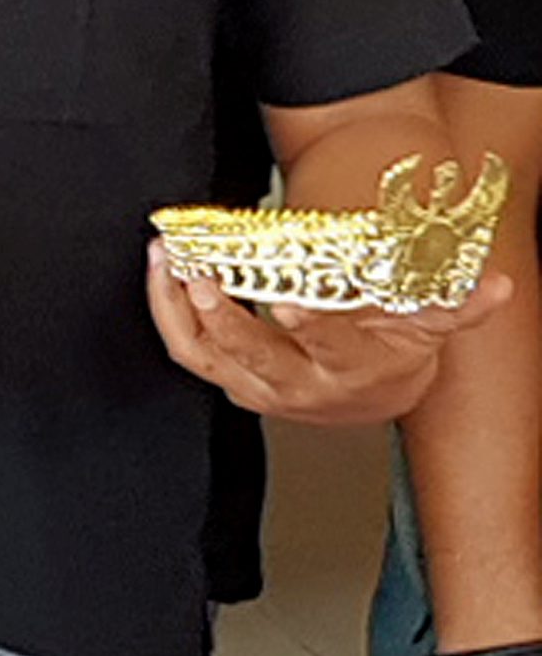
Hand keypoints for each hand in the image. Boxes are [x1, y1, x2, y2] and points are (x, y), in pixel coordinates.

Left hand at [145, 245, 510, 424]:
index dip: (312, 329)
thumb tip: (494, 284)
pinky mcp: (230, 381)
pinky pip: (188, 352)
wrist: (367, 397)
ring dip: (176, 307)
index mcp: (351, 370)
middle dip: (223, 317)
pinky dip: (168, 313)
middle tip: (199, 274)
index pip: (331, 349)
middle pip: (255, 357)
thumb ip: (453, 305)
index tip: (290, 304)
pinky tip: (160, 272)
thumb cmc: (390, 353)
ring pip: (206, 355)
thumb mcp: (424, 329)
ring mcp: (258, 388)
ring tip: (164, 258)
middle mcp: (300, 387)